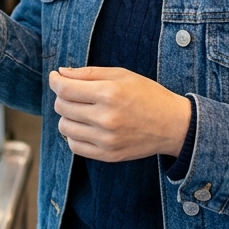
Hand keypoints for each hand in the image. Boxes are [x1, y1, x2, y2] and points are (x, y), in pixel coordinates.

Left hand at [49, 67, 190, 161]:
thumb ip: (89, 73)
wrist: (173, 125)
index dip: (55, 80)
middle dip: (63, 96)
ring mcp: (106, 140)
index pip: (65, 89)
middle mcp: (105, 118)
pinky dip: (74, 134)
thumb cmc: (148, 95)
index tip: (56, 77)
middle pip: (62, 106)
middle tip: (74, 92)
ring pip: (64, 127)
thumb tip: (62, 73)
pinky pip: (74, 145)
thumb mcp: (121, 75)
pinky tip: (86, 126)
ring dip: (67, 116)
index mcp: (109, 94)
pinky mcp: (107, 155)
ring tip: (81, 110)